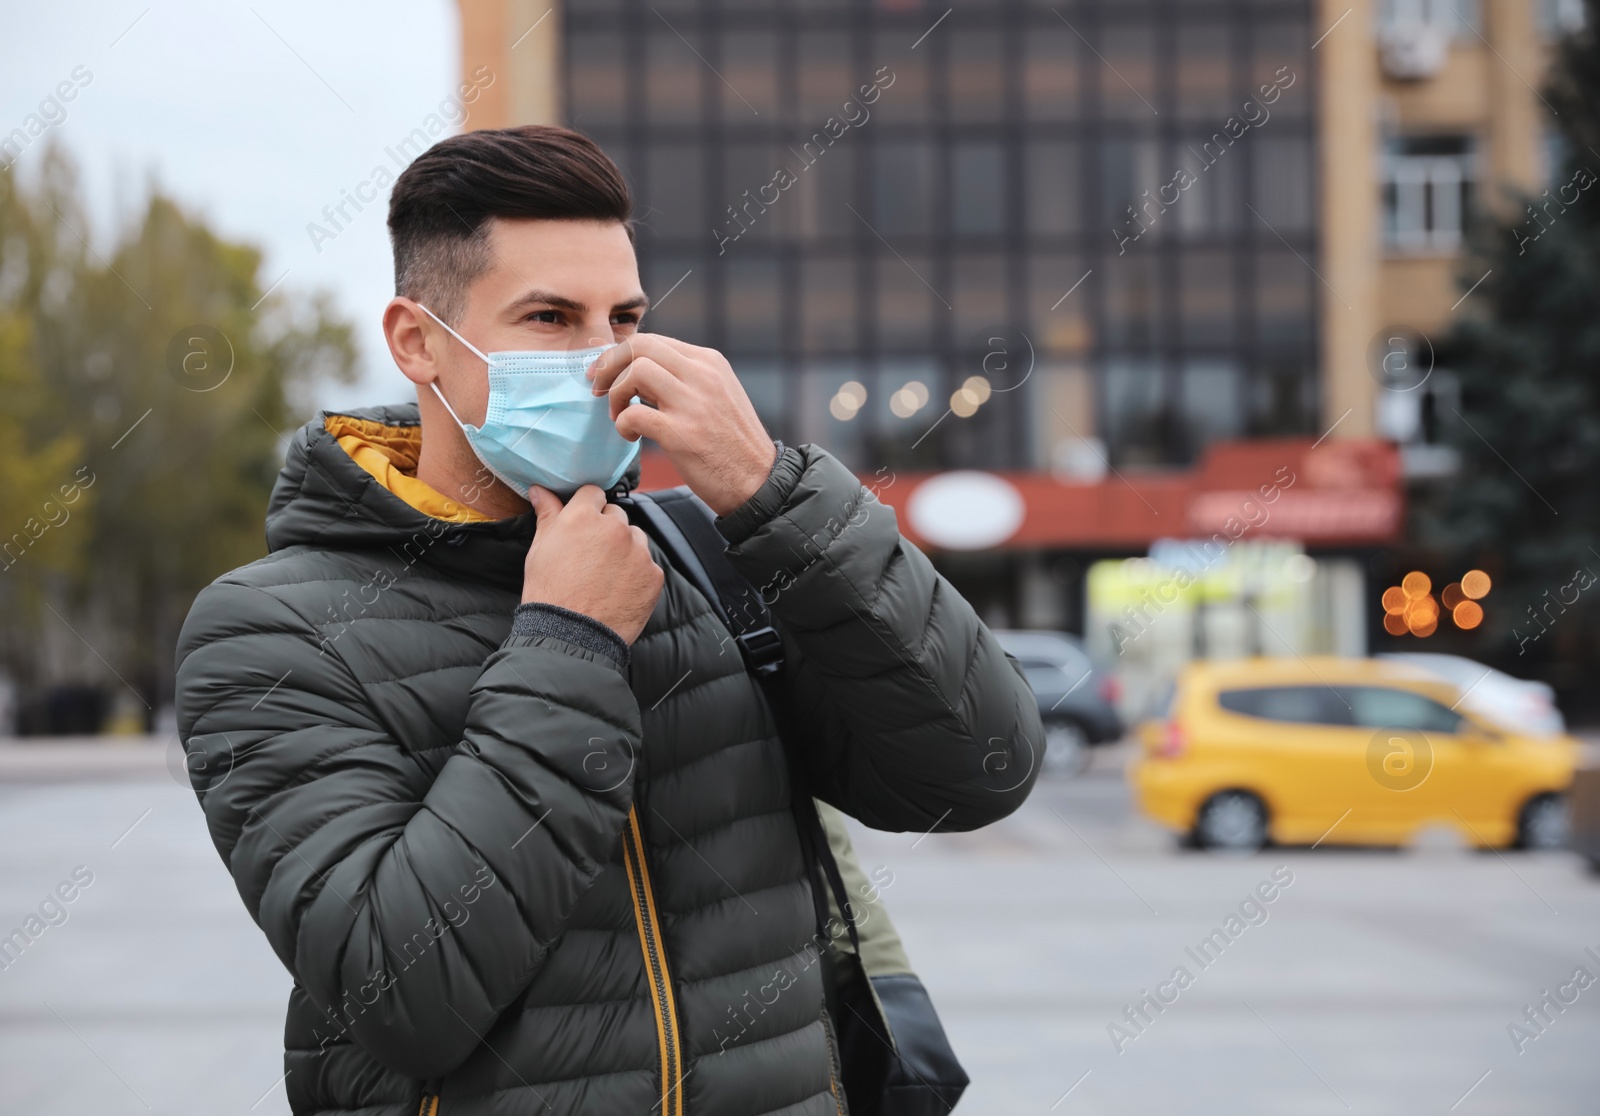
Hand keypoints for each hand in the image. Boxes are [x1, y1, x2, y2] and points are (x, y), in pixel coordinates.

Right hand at [523, 485, 663, 644]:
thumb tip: (540, 490)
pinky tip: (620, 590)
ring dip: (625, 548)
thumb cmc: (549, 592)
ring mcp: (638, 551)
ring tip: (607, 574)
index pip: (593, 493)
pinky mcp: (654, 574)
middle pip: (616, 514)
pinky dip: (637, 573)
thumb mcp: (540, 549)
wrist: (571, 636)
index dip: (587, 507)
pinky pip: (648, 565)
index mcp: (583, 516)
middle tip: (592, 555)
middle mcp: (614, 528)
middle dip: (606, 528)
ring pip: (635, 537)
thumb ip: (547, 515)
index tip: (583, 523)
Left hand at [587, 335, 777, 515]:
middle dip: (608, 364)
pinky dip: (623, 424)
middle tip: (597, 387)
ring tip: (618, 416)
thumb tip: (640, 371)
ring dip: (615, 394)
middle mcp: (702, 375)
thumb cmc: (733, 444)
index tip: (605, 372)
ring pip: (635, 372)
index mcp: (710, 362)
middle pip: (640, 346)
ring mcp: (693, 403)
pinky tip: (630, 437)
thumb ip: (686, 378)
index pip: (653, 340)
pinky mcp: (682, 434)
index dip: (620, 354)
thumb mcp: (718, 395)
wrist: (759, 482)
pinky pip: (634, 414)